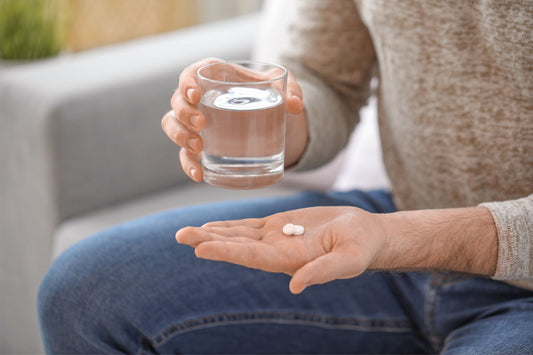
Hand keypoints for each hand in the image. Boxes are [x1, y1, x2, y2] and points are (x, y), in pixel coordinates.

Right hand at [161, 58, 307, 181]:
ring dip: (179, 136)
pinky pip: (185, 154)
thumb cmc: (272, 93)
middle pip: (177, 101)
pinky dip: (188, 164)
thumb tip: (295, 105)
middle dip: (184, 113)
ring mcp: (197, 123)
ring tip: (198, 147)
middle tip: (202, 124)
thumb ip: (292, 91)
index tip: (195, 94)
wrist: (275, 117)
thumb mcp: (284, 87)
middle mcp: (200, 98)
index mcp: (216, 77)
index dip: (187, 82)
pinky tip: (199, 174)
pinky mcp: (200, 144)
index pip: (191, 74)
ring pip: (173, 125)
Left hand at [176, 206, 388, 293]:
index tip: (200, 248)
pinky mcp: (279, 225)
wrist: (365, 233)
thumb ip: (322, 272)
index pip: (252, 257)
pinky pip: (249, 225)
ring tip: (185, 232)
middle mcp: (276, 251)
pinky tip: (211, 226)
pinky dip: (229, 225)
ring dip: (212, 232)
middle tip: (180, 235)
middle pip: (237, 246)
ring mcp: (275, 238)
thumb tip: (295, 286)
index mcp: (290, 261)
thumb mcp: (348, 260)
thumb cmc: (361, 248)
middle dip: (208, 241)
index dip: (227, 252)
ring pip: (238, 234)